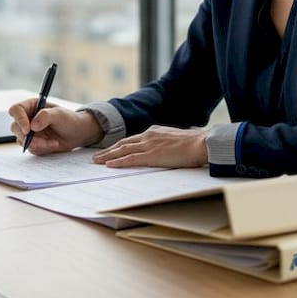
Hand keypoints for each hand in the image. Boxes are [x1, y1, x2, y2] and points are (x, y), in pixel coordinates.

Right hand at [8, 99, 102, 154]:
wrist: (76, 134)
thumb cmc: (69, 120)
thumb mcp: (60, 115)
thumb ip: (45, 116)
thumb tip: (32, 126)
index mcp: (31, 106)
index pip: (16, 110)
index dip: (19, 119)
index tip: (28, 129)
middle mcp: (27, 118)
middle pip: (15, 127)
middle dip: (28, 137)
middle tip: (44, 141)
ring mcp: (28, 131)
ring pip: (22, 140)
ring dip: (38, 144)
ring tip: (53, 142)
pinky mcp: (32, 142)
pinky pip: (30, 148)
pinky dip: (41, 148)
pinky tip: (53, 144)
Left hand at [92, 125, 207, 168]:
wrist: (201, 143)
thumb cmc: (194, 143)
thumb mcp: (175, 140)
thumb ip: (165, 144)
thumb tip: (163, 151)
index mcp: (154, 132)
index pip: (132, 140)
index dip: (119, 146)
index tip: (110, 150)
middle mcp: (148, 136)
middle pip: (123, 143)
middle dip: (108, 151)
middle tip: (96, 157)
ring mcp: (149, 145)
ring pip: (122, 150)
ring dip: (108, 156)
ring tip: (96, 161)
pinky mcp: (151, 155)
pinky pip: (130, 159)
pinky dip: (118, 162)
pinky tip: (108, 165)